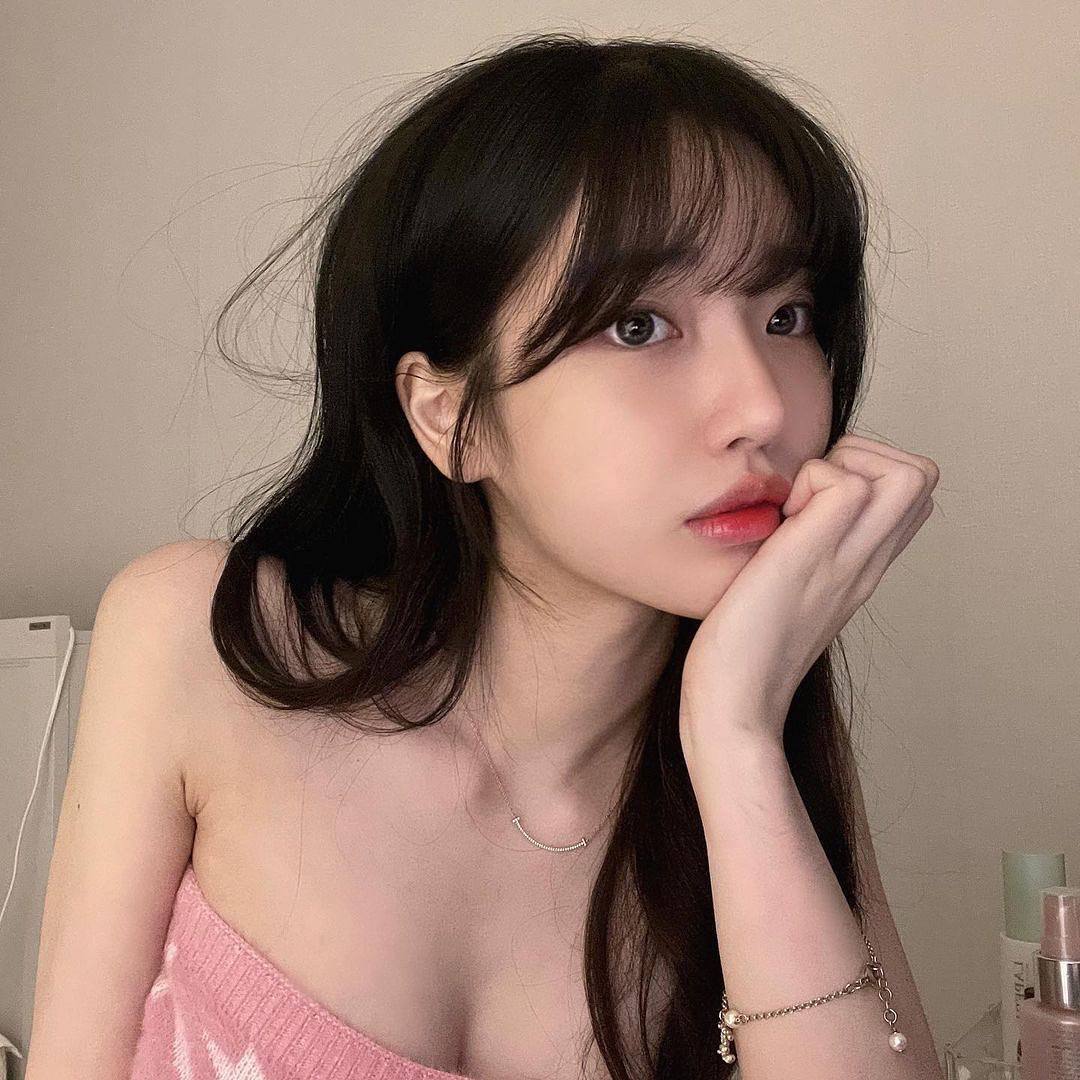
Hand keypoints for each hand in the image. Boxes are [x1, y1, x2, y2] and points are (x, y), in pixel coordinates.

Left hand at [678, 434, 938, 763]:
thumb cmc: (740, 652)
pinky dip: (808, 482)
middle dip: (863, 458)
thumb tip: (778, 510)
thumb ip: (798, 551)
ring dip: (844, 466)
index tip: (812, 501)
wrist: (732, 705)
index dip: (864, 470)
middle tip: (807, 498)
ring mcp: (847, 561)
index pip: (909, 491)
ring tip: (795, 509)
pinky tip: (776, 524)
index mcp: (861, 567)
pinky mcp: (812, 558)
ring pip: (906, 473)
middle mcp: (867, 562)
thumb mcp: (784, 589)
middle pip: (922, 474)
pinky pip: (845, 484)